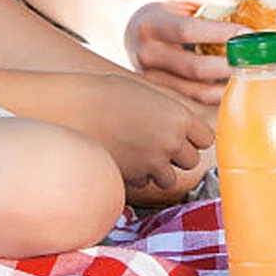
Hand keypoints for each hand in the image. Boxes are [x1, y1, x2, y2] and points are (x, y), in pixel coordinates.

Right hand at [79, 73, 216, 203]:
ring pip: (169, 178)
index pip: (206, 138)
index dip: (192, 136)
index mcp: (178, 117)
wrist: (69, 109)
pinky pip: (144, 182)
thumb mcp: (144, 93)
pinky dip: (136, 174)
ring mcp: (153, 164)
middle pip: (191, 161)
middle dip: (175, 155)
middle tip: (152, 140)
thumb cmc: (104, 94)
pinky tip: (120, 155)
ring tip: (134, 148)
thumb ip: (170, 111)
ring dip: (157, 168)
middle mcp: (171, 143)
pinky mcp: (134, 180)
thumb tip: (189, 127)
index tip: (178, 132)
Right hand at [121, 0, 245, 106]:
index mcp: (151, 23)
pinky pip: (190, 102)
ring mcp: (148, 78)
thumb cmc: (154, 5)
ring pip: (193, 92)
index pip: (188, 30)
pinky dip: (214, 98)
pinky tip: (231, 90)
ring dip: (225, 88)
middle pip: (193, 68)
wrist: (117, 24)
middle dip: (229, 67)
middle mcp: (146, 53)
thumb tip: (242, 10)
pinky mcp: (156, 93)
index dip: (221, 34)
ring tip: (250, 80)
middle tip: (257, 63)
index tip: (251, 35)